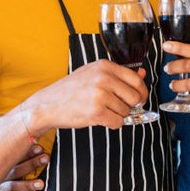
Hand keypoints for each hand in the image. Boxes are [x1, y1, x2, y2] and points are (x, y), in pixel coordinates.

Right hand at [0, 144, 48, 190]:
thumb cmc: (15, 161)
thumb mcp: (19, 154)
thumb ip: (29, 149)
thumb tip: (40, 144)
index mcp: (7, 159)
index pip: (18, 154)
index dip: (30, 151)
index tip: (40, 148)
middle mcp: (4, 171)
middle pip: (18, 168)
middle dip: (33, 163)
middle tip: (46, 159)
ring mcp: (4, 183)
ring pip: (14, 185)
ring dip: (28, 184)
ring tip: (41, 184)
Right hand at [25, 59, 149, 131]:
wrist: (47, 105)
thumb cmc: (70, 91)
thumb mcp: (93, 74)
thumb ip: (118, 75)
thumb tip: (142, 74)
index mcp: (104, 66)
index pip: (136, 80)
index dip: (140, 92)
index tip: (138, 99)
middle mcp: (103, 78)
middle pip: (135, 97)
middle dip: (129, 106)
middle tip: (116, 107)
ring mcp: (100, 95)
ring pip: (126, 111)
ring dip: (117, 115)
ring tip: (101, 110)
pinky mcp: (96, 112)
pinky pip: (118, 122)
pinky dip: (111, 124)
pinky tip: (99, 118)